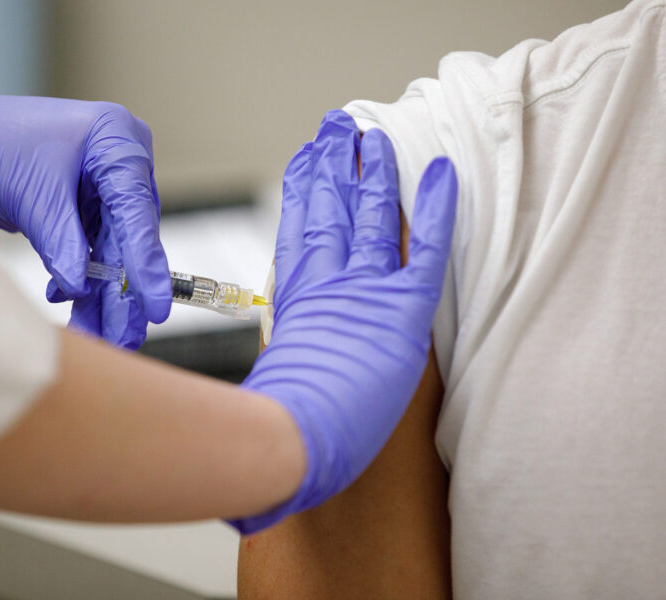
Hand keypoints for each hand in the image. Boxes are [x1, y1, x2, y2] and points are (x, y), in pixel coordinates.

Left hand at [0, 80, 171, 348]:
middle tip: (125, 335)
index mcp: (114, 141)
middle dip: (123, 291)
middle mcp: (115, 162)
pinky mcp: (79, 207)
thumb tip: (82, 287)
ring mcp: (98, 186)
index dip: (148, 264)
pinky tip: (67, 301)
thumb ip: (63, 243)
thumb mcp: (30, 195)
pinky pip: (90, 250)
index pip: (138, 212)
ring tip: (100, 333)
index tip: (156, 307)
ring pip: (111, 251)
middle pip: (130, 237)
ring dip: (102, 294)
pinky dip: (79, 279)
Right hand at [231, 111, 456, 532]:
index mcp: (297, 300)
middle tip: (335, 127)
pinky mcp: (401, 309)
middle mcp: (327, 283)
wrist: (289, 438)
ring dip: (372, 171)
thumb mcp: (271, 372)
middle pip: (331, 211)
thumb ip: (281, 342)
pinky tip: (441, 173)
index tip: (304, 161)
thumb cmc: (277, 423)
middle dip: (333, 166)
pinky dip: (434, 210)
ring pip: (370, 217)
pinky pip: (424, 251)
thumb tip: (279, 333)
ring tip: (370, 133)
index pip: (301, 231)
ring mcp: (363, 290)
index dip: (304, 192)